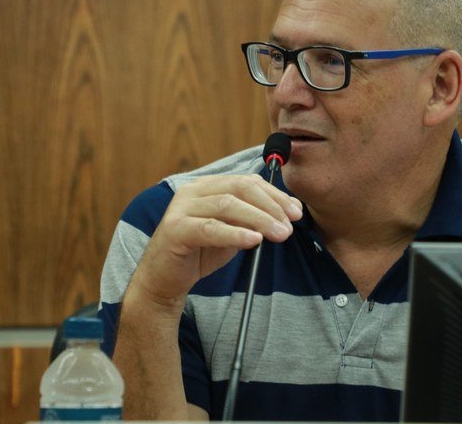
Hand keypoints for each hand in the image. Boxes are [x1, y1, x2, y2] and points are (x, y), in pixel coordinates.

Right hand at [126, 174, 302, 311]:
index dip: (275, 194)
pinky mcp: (175, 229)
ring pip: (227, 204)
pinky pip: (210, 228)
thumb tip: (288, 211)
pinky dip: (235, 233)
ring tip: (280, 233)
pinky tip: (254, 240)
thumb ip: (253, 218)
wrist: (164, 279)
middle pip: (239, 187)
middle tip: (291, 223)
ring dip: (259, 218)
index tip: (297, 211)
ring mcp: (181, 208)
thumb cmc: (199, 252)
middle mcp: (193, 191)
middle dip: (270, 204)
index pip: (247, 181)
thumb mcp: (232, 230)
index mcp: (208, 186)